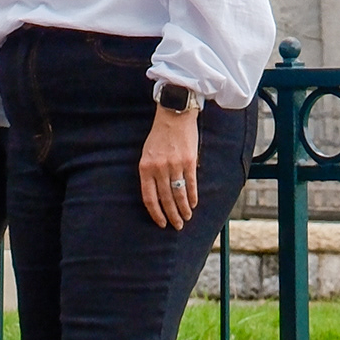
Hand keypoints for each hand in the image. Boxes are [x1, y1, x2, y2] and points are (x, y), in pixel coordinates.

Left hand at [138, 102, 202, 230]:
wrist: (174, 114)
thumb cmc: (159, 135)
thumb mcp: (148, 154)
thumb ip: (150, 173)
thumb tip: (158, 195)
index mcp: (145, 168)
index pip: (149, 198)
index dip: (156, 213)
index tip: (161, 223)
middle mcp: (159, 168)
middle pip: (165, 199)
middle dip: (172, 215)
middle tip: (177, 226)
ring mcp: (174, 165)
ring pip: (179, 194)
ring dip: (184, 209)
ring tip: (186, 217)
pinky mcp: (188, 161)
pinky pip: (191, 184)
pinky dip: (192, 196)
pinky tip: (193, 204)